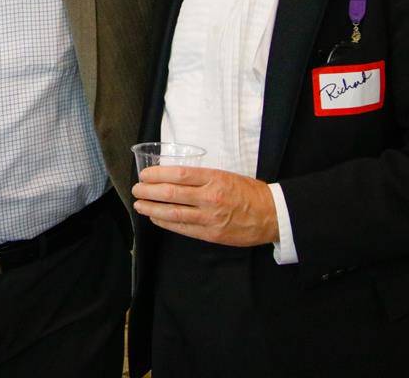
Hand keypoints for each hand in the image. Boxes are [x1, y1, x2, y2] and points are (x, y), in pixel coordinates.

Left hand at [132, 166, 278, 246]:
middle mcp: (210, 197)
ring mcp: (210, 217)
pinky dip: (166, 222)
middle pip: (171, 193)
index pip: (179, 174)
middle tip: (136, 189)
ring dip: (152, 209)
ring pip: (173, 213)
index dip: (157, 174)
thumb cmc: (249, 192)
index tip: (144, 174)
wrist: (272, 215)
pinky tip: (155, 218)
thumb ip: (202, 177)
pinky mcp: (211, 234)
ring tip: (139, 205)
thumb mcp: (226, 175)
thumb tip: (173, 176)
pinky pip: (183, 228)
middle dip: (148, 191)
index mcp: (214, 178)